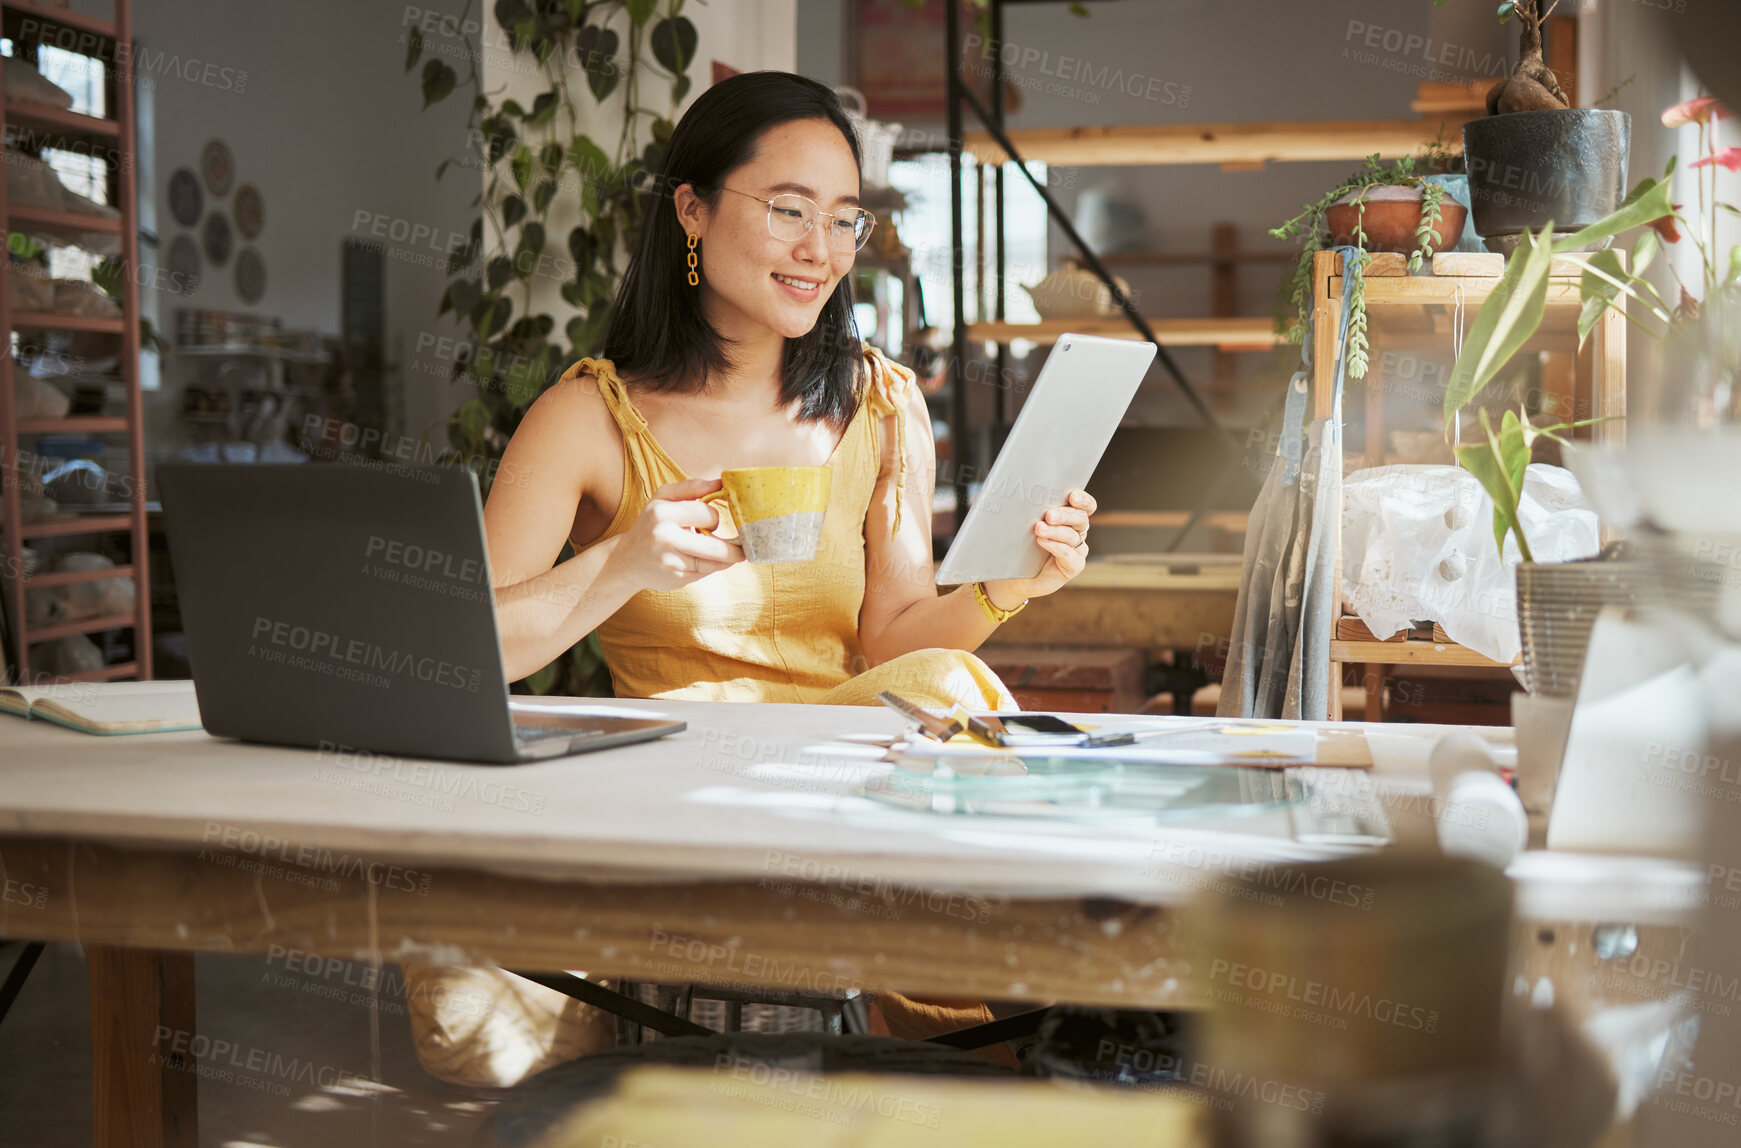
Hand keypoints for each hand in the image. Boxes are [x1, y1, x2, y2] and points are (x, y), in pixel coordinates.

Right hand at [602, 478, 743, 593]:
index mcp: (662, 513)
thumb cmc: (652, 523)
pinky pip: (706, 573)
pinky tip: (706, 561)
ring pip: (715, 563)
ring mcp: (670, 562)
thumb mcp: (664, 498)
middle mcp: (664, 538)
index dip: (714, 518)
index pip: (708, 514)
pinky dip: (712, 567)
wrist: (627, 559)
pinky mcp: (675, 579)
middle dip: (735, 548)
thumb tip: (722, 483)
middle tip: (743, 546)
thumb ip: (693, 487)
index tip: (712, 521)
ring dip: (727, 559)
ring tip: (732, 554)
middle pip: (717, 547)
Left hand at [981, 490, 1095, 607]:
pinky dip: (1056, 547)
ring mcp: (1077, 550)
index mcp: (1070, 517)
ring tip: (1039, 528)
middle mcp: (1077, 532)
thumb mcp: (1026, 524)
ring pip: (1072, 536)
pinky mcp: (1074, 566)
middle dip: (1065, 515)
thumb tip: (1023, 495)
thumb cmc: (1021, 547)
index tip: (1072, 496)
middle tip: (1049, 515)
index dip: (1083, 500)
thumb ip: (1033, 510)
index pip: (1085, 506)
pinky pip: (1069, 555)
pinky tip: (1042, 541)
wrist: (1016, 576)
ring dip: (1055, 531)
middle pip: (1081, 519)